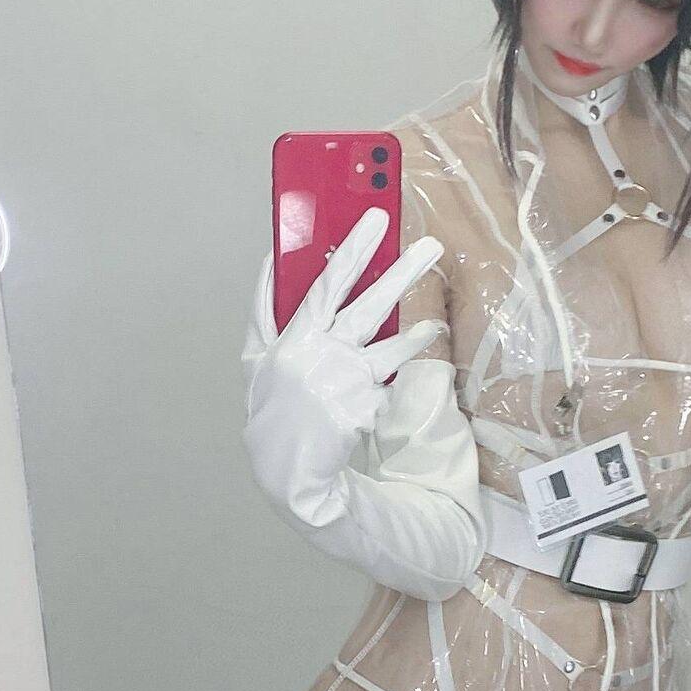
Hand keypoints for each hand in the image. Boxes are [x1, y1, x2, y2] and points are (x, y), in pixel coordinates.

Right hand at [246, 209, 445, 513]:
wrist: (285, 469)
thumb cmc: (270, 407)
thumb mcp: (255, 358)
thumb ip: (264, 309)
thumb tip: (275, 258)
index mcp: (294, 339)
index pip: (326, 285)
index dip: (351, 251)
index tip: (375, 220)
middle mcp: (321, 356)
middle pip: (367, 307)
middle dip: (400, 272)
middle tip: (429, 246)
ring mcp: (345, 383)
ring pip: (389, 349)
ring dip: (415, 336)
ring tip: (435, 324)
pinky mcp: (363, 409)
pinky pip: (385, 386)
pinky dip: (390, 377)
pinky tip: (393, 370)